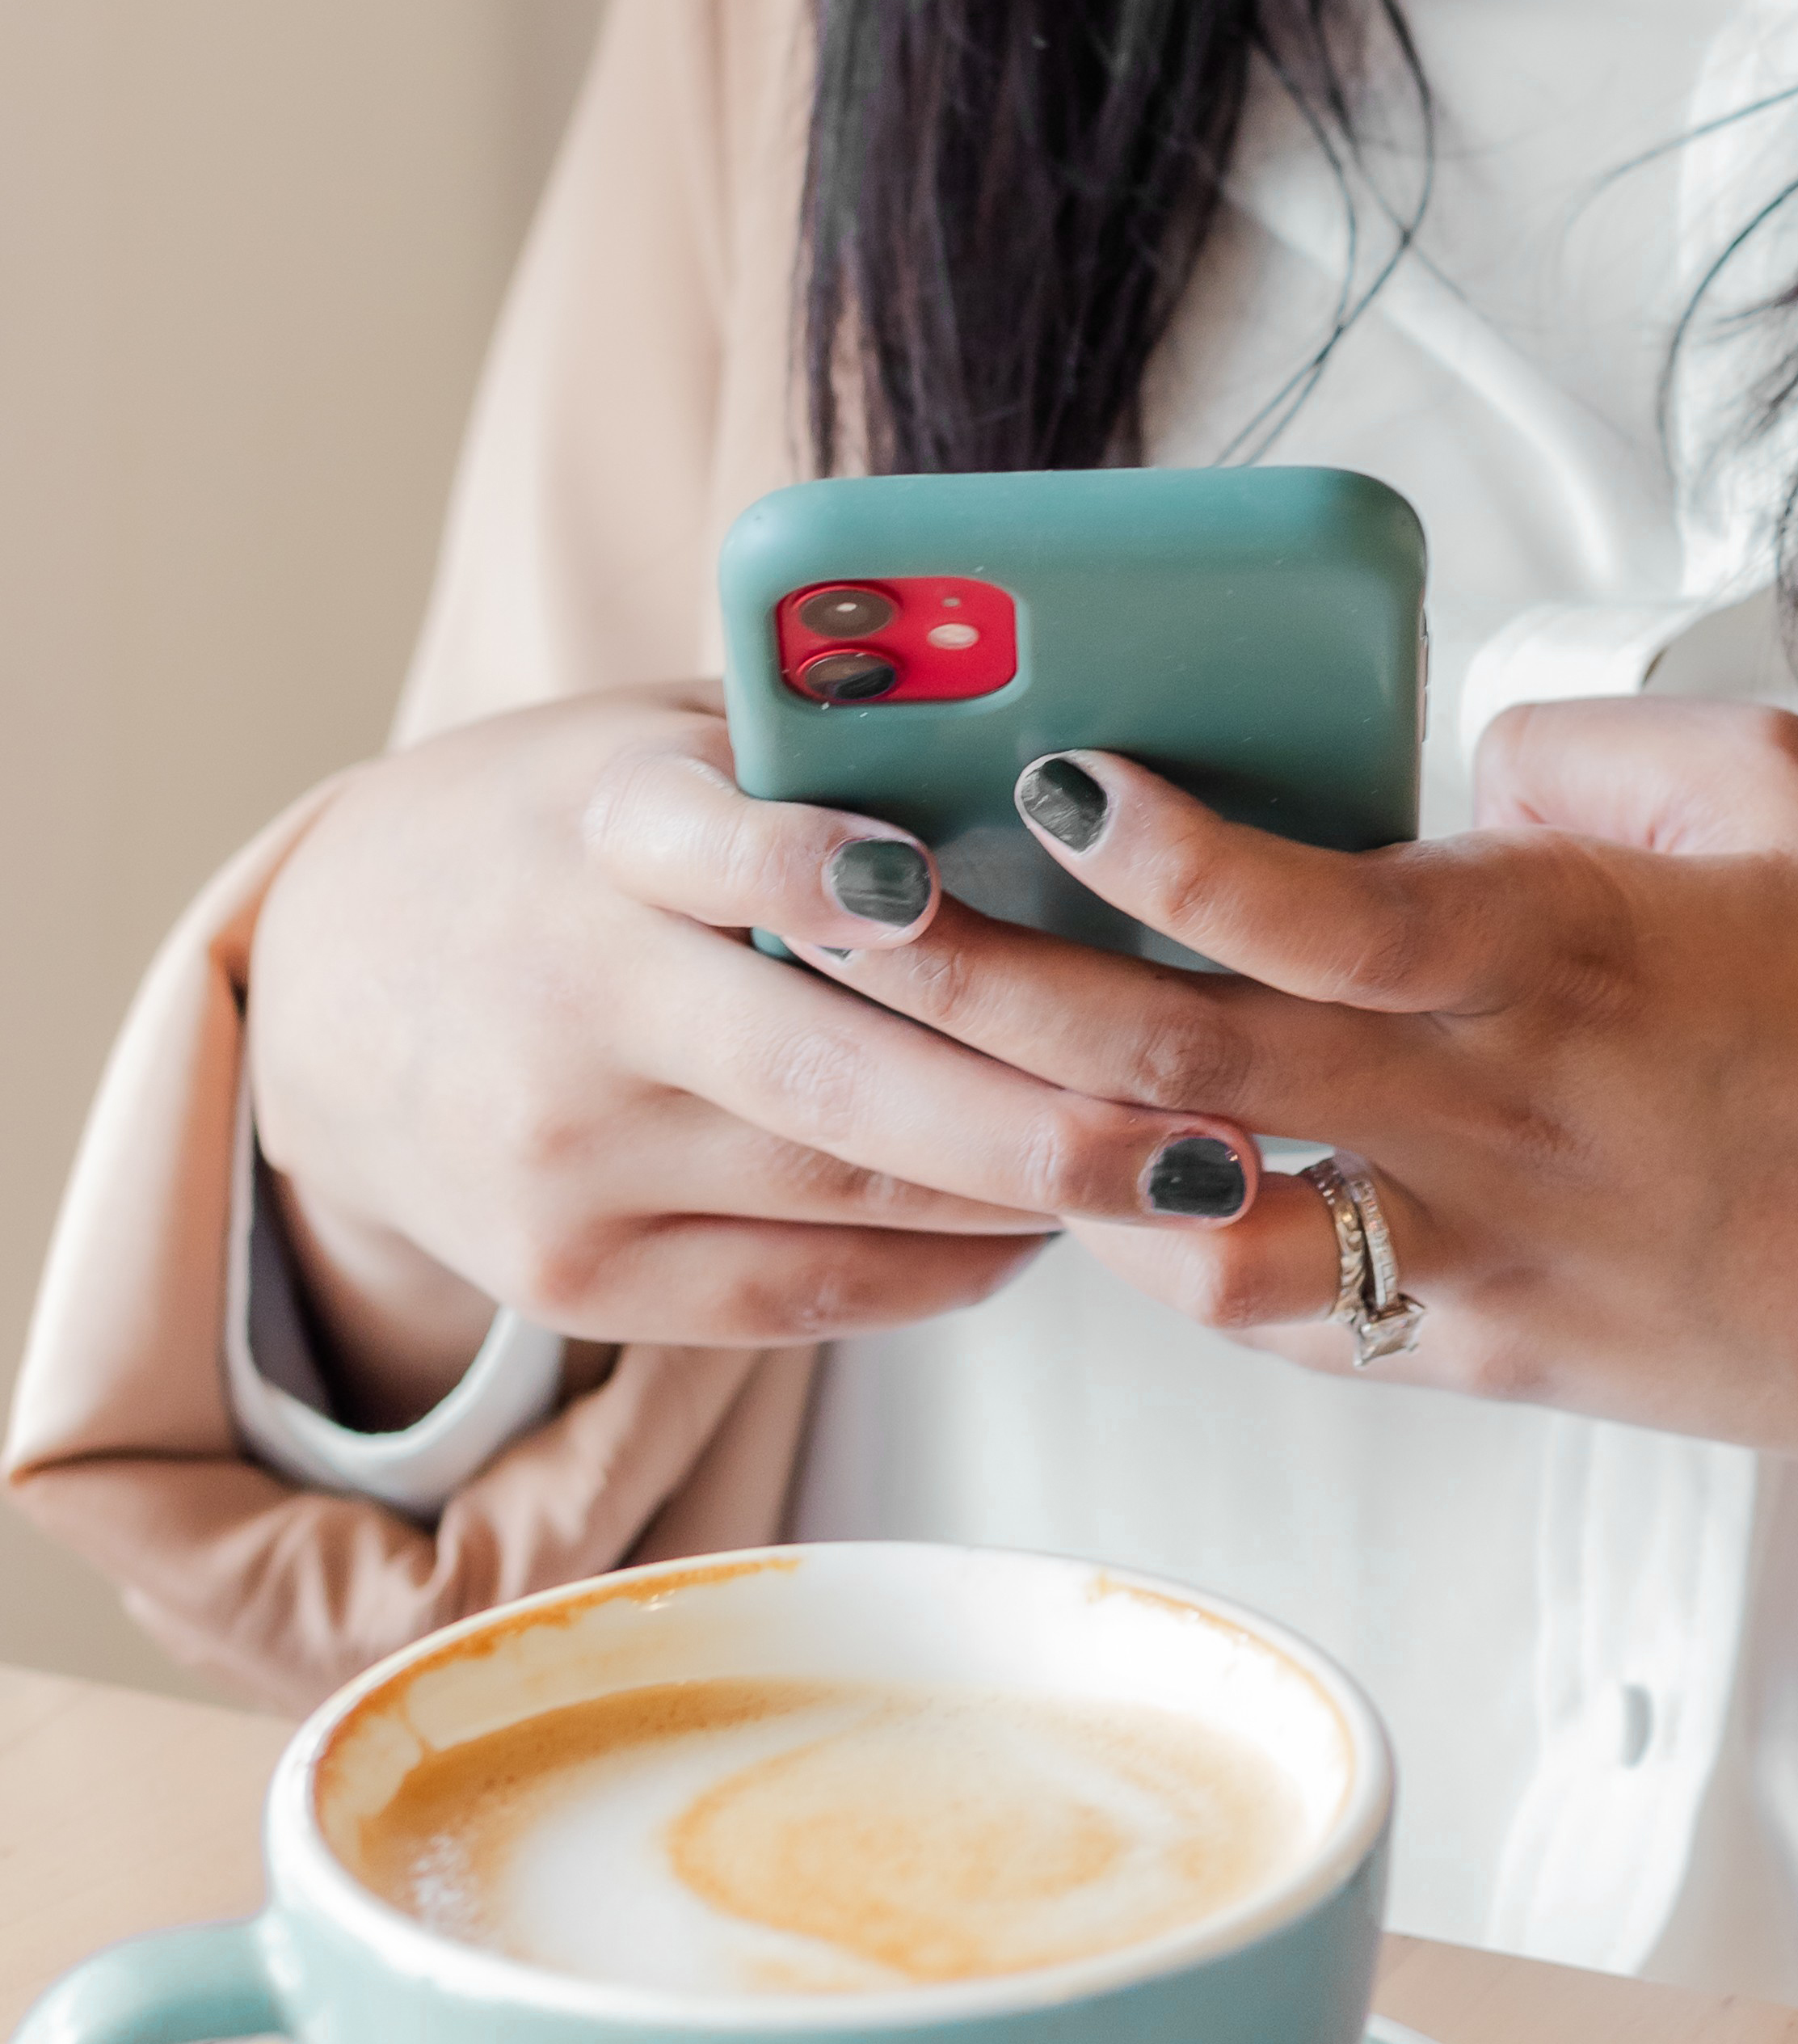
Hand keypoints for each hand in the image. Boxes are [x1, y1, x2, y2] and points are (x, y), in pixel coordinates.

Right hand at [244, 689, 1272, 1421]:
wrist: (331, 997)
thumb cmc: (576, 839)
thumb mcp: (661, 748)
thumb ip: (824, 758)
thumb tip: (1082, 768)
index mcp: (602, 826)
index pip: (713, 844)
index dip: (818, 868)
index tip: (943, 887)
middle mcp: (571, 1000)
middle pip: (840, 1082)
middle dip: (1051, 1123)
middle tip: (1221, 1139)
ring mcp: (563, 1159)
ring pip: (853, 1199)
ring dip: (1037, 1197)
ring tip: (1189, 1178)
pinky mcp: (571, 1279)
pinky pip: (810, 1296)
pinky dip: (949, 1267)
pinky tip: (1045, 1231)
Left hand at [802, 699, 1797, 1653]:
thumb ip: (1597, 752)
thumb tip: (1451, 775)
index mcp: (1566, 961)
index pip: (1310, 908)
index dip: (1160, 843)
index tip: (1054, 773)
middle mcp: (1489, 1118)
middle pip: (1178, 1060)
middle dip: (984, 985)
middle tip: (844, 917)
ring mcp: (1478, 1257)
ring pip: (1187, 1216)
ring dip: (1038, 1139)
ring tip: (923, 1061)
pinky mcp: (1489, 1355)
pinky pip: (1286, 1310)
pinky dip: (1176, 1246)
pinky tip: (1113, 1178)